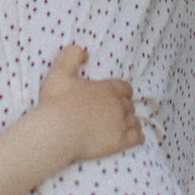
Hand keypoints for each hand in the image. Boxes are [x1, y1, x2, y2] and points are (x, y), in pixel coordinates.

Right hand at [35, 43, 142, 166]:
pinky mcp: (120, 142)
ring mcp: (121, 124)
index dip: (121, 92)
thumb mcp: (60, 72)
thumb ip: (72, 56)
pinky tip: (134, 136)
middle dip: (123, 107)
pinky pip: (138, 137)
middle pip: (129, 104)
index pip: (125, 88)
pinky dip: (138, 135)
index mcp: (108, 89)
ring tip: (122, 125)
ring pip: (134, 120)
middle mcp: (118, 105)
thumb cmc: (56, 104)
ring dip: (130, 121)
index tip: (116, 95)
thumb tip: (85, 52)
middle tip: (113, 112)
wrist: (56, 133)